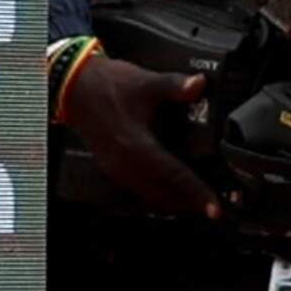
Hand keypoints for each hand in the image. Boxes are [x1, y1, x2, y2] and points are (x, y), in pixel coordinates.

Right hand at [62, 53, 218, 218]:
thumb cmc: (108, 85)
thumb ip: (174, 86)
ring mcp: (116, 169)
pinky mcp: (113, 168)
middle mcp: (125, 164)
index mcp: (135, 146)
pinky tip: (174, 191)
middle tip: (215, 207)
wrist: (74, 87)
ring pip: (151, 196)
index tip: (215, 208)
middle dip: (190, 203)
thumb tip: (200, 84)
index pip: (173, 176)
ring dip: (175, 202)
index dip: (196, 192)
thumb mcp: (144, 82)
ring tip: (199, 202)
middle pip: (163, 195)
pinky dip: (159, 194)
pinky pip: (139, 190)